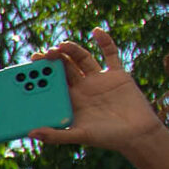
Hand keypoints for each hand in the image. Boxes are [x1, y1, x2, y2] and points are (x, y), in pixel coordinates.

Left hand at [28, 29, 168, 156]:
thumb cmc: (107, 138)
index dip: (42, 73)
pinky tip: (97, 31)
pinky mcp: (117, 74)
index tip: (32, 64)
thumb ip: (55, 135)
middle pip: (65, 68)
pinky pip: (111, 54)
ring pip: (82, 59)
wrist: (137, 135)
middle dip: (55, 60)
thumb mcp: (79, 136)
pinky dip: (105, 41)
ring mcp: (99, 79)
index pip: (52, 83)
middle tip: (45, 53)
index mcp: (71, 100)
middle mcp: (83, 87)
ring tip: (63, 45)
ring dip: (72, 50)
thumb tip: (30, 133)